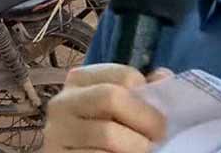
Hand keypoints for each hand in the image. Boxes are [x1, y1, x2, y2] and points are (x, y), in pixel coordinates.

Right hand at [44, 64, 167, 152]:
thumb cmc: (103, 130)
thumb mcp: (118, 105)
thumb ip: (140, 92)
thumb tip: (163, 79)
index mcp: (79, 80)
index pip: (124, 76)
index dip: (149, 95)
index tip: (160, 113)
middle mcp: (62, 102)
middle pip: (112, 97)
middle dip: (145, 119)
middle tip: (160, 136)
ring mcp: (57, 133)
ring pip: (108, 135)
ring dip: (136, 146)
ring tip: (145, 150)